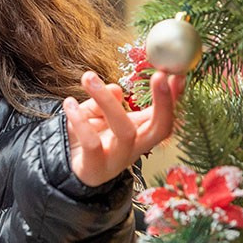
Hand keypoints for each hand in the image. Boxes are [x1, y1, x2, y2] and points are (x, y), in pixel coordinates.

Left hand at [64, 70, 184, 187]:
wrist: (66, 167)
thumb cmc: (87, 136)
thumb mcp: (96, 113)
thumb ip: (106, 100)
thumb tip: (116, 90)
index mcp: (140, 132)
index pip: (165, 115)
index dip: (174, 97)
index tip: (176, 74)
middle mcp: (135, 146)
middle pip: (160, 129)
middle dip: (164, 103)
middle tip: (159, 76)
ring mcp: (117, 159)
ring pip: (125, 132)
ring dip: (108, 101)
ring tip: (89, 77)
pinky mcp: (95, 167)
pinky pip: (92, 143)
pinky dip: (80, 120)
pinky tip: (69, 103)